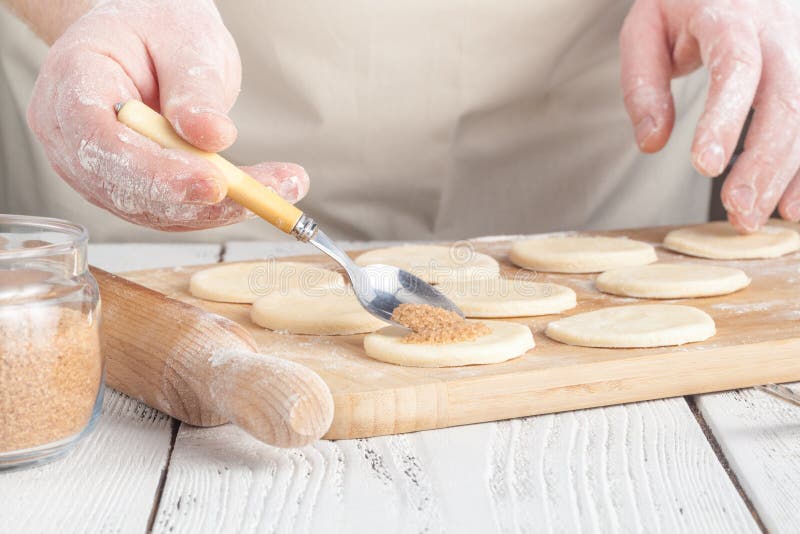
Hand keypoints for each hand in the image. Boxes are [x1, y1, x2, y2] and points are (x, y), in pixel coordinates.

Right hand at [27, 0, 308, 230]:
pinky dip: (218, 208)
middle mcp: (71, 137)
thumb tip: (213, 136)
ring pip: (153, 210)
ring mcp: (94, 169)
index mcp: (71, 84)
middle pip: (125, 189)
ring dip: (219, 210)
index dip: (154, 172)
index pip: (100, 142)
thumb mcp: (184, 40)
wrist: (147, 38)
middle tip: (262, 195)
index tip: (213, 183)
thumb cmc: (157, 27)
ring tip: (281, 188)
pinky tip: (262, 192)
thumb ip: (195, 88)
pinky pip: (171, 211)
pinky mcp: (127, 189)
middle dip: (198, 200)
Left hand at [620, 0, 799, 231]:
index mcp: (730, 13)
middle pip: (786, 97)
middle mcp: (780, 28)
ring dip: (787, 173)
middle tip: (738, 212)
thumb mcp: (645, 27)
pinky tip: (792, 205)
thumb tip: (651, 142)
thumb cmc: (685, 1)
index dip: (725, 118)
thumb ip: (642, 84)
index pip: (735, 66)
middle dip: (764, 162)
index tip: (705, 166)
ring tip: (755, 218)